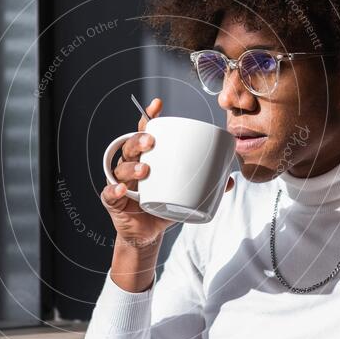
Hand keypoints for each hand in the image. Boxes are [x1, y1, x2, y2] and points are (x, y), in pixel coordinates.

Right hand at [100, 97, 234, 245]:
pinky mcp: (114, 202)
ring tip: (145, 171)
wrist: (148, 234)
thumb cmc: (164, 206)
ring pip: (121, 168)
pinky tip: (121, 190)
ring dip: (132, 167)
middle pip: (130, 147)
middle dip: (139, 140)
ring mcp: (120, 183)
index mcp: (147, 158)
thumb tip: (230, 181)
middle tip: (152, 141)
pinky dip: (114, 191)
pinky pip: (109, 194)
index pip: (145, 132)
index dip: (149, 117)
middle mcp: (130, 166)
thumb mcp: (184, 193)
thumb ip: (205, 185)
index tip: (158, 105)